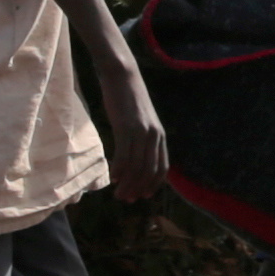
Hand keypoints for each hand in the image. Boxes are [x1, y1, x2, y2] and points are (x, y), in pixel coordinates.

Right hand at [98, 71, 171, 202]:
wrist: (123, 76)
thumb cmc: (129, 100)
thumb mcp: (142, 122)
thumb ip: (143, 139)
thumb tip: (135, 159)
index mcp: (160, 136)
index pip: (161, 167)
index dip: (153, 184)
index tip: (142, 196)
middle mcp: (154, 136)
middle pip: (148, 171)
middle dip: (138, 188)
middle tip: (125, 199)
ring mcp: (141, 132)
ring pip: (136, 166)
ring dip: (127, 184)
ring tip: (117, 193)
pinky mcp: (126, 127)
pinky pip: (124, 155)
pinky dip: (119, 169)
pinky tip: (113, 176)